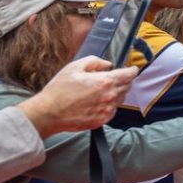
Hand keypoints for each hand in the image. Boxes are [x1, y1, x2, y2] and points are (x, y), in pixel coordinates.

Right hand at [18, 57, 137, 136]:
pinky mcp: (102, 120)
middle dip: (123, 81)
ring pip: (120, 99)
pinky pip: (112, 110)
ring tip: (100, 90)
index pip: (128, 75)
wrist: (49, 113)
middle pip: (127, 87)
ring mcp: (107, 110)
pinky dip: (109, 104)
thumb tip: (107, 65)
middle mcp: (109, 97)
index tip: (132, 69)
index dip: (132, 70)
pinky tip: (96, 101)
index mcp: (104, 82)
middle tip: (113, 78)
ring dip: (116, 93)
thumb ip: (95, 62)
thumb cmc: (59, 90)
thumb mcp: (75, 67)